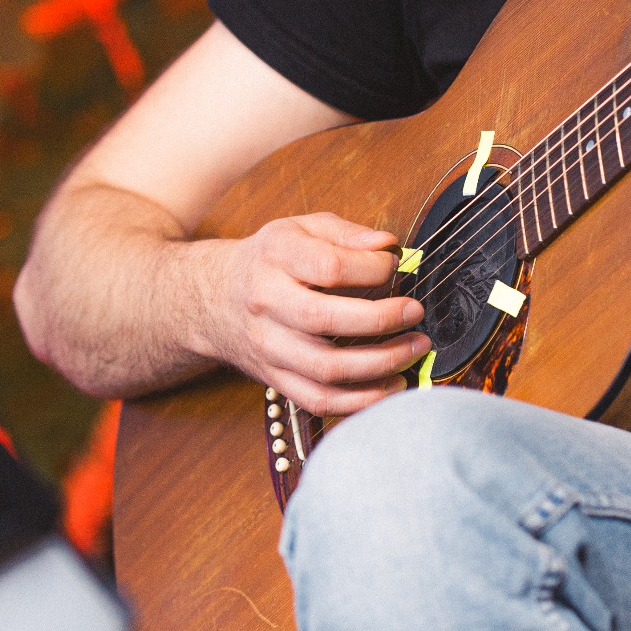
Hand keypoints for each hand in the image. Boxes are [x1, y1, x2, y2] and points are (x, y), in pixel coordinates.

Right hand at [196, 212, 428, 417]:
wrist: (216, 298)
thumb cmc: (271, 261)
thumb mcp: (301, 228)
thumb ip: (346, 233)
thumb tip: (387, 245)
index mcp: (275, 257)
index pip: (329, 267)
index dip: (372, 269)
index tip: (395, 266)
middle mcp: (266, 303)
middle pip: (325, 320)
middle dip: (381, 320)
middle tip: (415, 312)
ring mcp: (269, 347)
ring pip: (326, 369)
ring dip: (380, 364)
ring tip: (415, 349)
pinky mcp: (275, 379)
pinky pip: (320, 401)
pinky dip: (362, 401)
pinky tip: (393, 384)